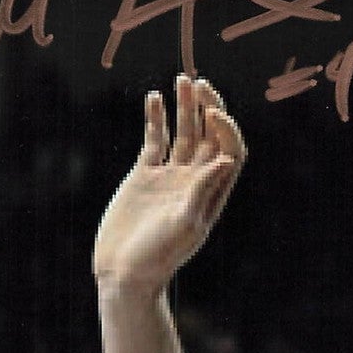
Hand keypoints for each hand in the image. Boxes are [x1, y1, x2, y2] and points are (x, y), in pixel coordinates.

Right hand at [93, 76, 245, 293]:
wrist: (123, 273)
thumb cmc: (157, 256)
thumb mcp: (184, 226)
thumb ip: (204, 191)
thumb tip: (229, 159)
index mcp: (211, 193)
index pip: (229, 149)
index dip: (225, 128)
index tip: (212, 115)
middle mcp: (194, 181)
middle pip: (210, 135)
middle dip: (208, 107)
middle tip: (200, 84)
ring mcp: (169, 177)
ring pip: (183, 132)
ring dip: (184, 106)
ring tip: (181, 80)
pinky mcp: (143, 177)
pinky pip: (154, 141)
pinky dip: (155, 119)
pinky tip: (153, 98)